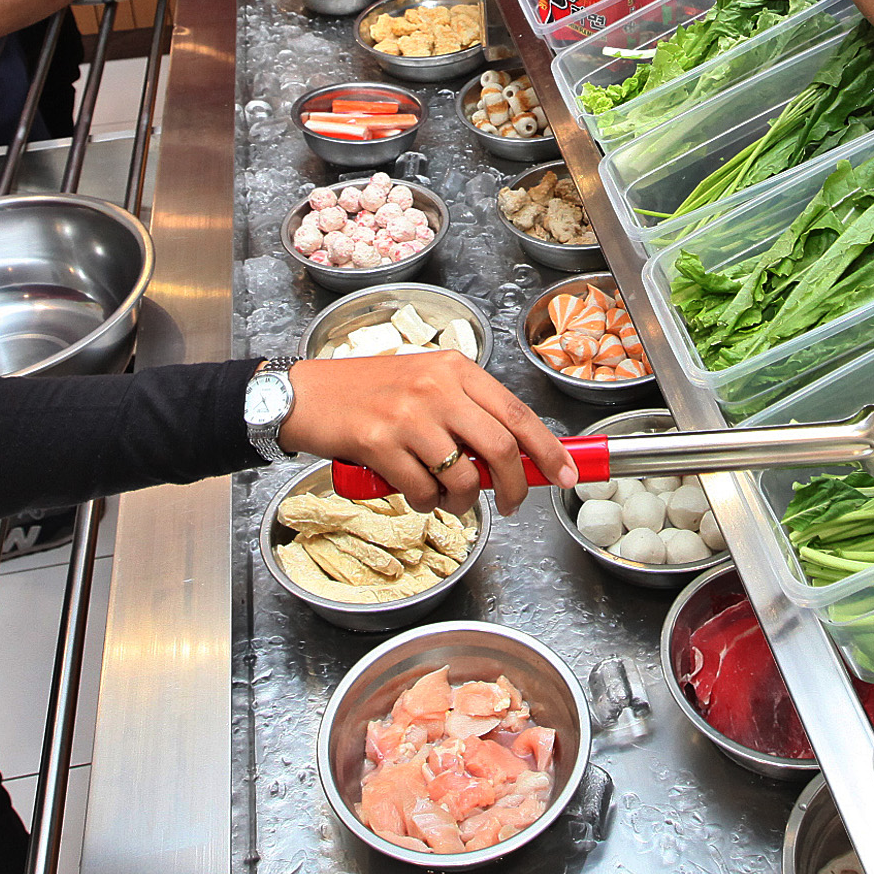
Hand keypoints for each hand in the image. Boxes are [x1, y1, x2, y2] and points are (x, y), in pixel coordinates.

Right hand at [283, 350, 575, 514]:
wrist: (307, 395)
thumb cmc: (368, 392)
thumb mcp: (426, 384)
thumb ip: (467, 413)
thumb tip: (514, 458)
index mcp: (456, 368)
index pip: (518, 413)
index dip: (549, 449)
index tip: (566, 474)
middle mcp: (436, 387)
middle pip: (500, 448)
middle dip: (517, 487)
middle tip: (514, 504)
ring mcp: (407, 414)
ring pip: (463, 477)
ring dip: (465, 502)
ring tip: (452, 500)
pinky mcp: (379, 442)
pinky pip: (423, 491)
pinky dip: (427, 503)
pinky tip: (416, 492)